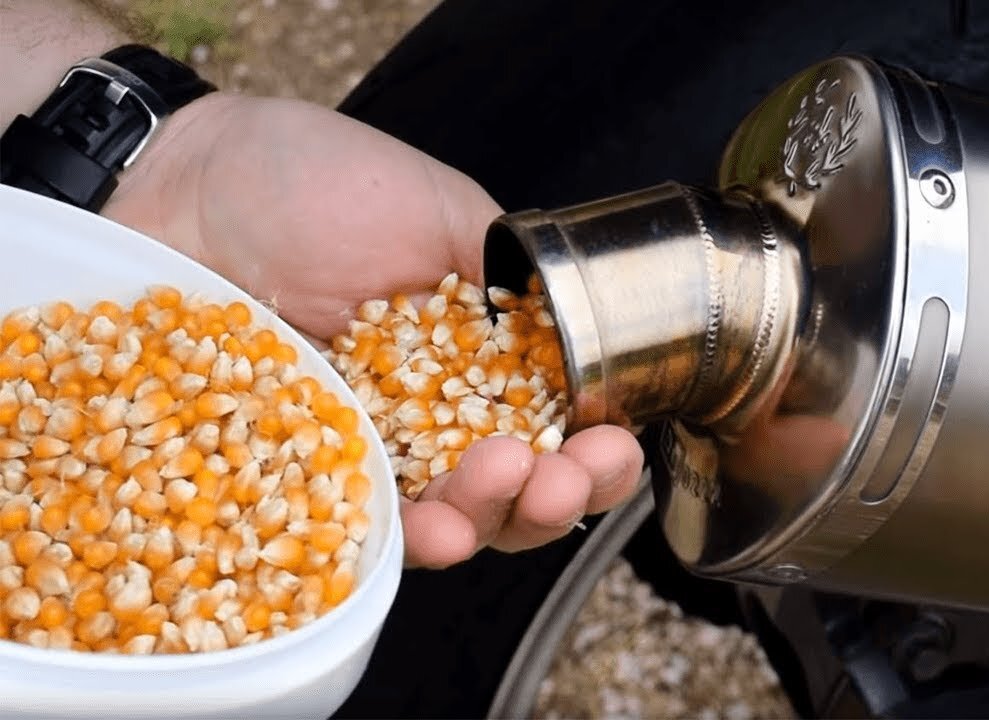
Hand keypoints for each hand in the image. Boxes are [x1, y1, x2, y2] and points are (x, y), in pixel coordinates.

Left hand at [101, 91, 644, 568]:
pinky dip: (402, 542)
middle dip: (555, 498)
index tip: (609, 446)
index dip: (594, 452)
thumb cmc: (311, 179)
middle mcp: (428, 417)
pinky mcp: (293, 474)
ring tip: (511, 486)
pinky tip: (438, 532)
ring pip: (445, 522)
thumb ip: (512, 278)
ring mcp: (364, 450)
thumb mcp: (441, 209)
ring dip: (493, 520)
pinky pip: (355, 528)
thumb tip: (579, 340)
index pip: (552, 426)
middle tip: (563, 477)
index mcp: (477, 359)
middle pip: (510, 492)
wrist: (185, 181)